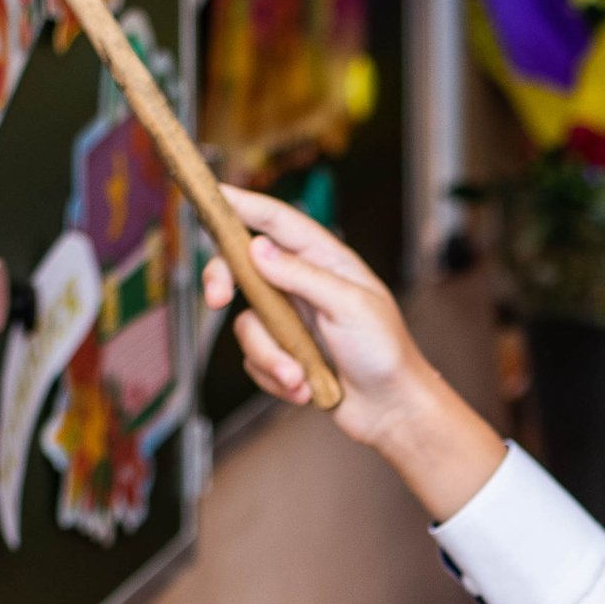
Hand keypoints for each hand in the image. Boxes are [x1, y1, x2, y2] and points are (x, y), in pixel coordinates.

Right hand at [202, 189, 505, 521]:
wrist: (393, 410)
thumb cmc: (386, 354)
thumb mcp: (350, 306)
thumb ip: (302, 276)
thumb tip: (258, 249)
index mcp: (326, 261)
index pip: (277, 221)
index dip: (243, 204)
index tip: (211, 193)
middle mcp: (304, 286)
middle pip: (243, 266)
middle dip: (225, 281)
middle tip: (217, 299)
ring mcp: (292, 321)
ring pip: (247, 325)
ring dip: (271, 356)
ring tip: (302, 377)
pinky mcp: (285, 353)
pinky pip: (256, 360)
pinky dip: (277, 378)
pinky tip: (307, 389)